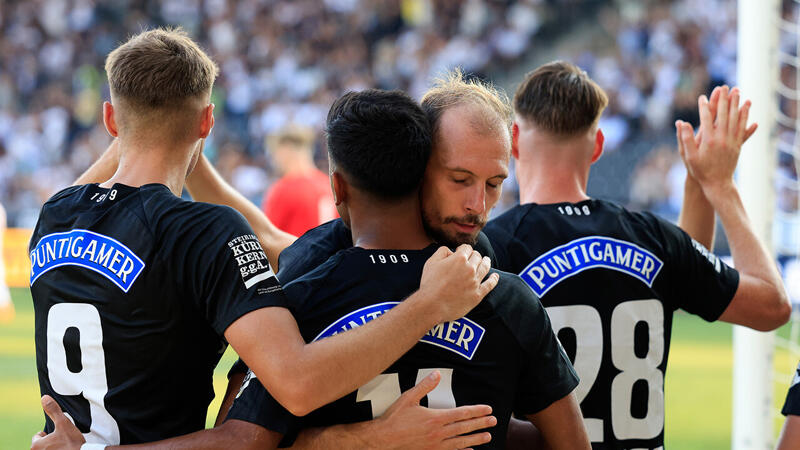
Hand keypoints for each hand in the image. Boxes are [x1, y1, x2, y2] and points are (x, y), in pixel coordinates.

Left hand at [30, 395, 84, 449]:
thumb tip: (44, 397)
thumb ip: (53, 410)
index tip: (59, 435)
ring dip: (55, 447)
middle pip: (42, 444)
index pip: (37, 436)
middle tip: (63, 441)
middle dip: (51, 441)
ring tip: (65, 447)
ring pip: (48, 449)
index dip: (48, 433)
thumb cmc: (71, 442)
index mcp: (36, 445)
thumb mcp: (63, 423)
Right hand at [373, 370, 495, 449]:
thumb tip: (437, 374)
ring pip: (461, 441)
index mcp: (435, 418)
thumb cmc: (394, 419)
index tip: (488, 409)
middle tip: (494, 422)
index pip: (461, 413)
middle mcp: (438, 433)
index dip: (476, 411)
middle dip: (480, 424)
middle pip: (464, 427)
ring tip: (487, 437)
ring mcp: (436, 445)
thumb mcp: (408, 398)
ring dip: (476, 438)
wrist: (384, 440)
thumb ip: (424, 386)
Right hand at [417, 245, 497, 323]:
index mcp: (459, 259)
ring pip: (485, 267)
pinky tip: (495, 276)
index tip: (461, 252)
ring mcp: (475, 282)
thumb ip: (442, 251)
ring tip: (486, 261)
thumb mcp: (431, 262)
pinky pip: (490, 284)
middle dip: (474, 255)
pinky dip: (494, 279)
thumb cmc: (430, 284)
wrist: (432, 305)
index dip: (463, 249)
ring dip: (486, 262)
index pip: (467, 248)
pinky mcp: (477, 294)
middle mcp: (470, 268)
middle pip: (477, 256)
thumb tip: (451, 251)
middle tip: (472, 258)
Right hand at [676, 85, 756, 196]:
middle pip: (724, 114)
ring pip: (735, 118)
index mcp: (708, 140)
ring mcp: (731, 141)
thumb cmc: (700, 171)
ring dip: (736, 103)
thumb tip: (681, 123)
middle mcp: (721, 138)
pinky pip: (742, 127)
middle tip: (724, 87)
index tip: (702, 96)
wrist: (717, 183)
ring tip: (737, 91)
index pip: (706, 118)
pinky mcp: (738, 145)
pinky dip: (745, 116)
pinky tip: (747, 108)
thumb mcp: (688, 156)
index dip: (704, 106)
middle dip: (723, 99)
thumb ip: (685, 139)